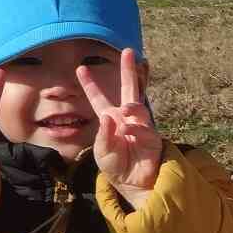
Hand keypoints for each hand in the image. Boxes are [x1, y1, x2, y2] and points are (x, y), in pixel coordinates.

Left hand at [77, 47, 161, 207]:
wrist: (135, 182)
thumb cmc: (116, 167)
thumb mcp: (102, 153)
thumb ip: (103, 136)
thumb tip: (109, 117)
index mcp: (109, 120)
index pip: (98, 99)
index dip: (91, 84)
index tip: (81, 68)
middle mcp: (125, 117)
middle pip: (128, 89)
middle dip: (128, 70)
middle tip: (128, 51)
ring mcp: (140, 124)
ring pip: (137, 105)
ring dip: (131, 107)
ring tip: (126, 112)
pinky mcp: (152, 134)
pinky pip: (143, 127)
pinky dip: (136, 129)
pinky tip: (131, 134)